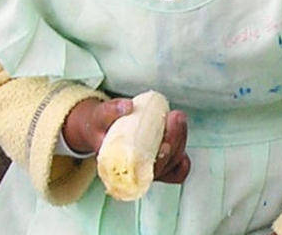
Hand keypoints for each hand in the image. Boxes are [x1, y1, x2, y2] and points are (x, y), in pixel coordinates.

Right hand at [63, 98, 192, 182]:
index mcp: (119, 169)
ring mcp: (148, 170)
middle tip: (175, 117)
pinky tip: (181, 134)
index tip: (165, 144)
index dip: (159, 161)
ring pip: (172, 165)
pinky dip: (183, 159)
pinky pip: (175, 170)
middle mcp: (136, 175)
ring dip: (179, 140)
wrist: (98, 128)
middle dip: (174, 141)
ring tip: (177, 117)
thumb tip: (128, 106)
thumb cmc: (99, 125)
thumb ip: (111, 111)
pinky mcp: (158, 163)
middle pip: (163, 167)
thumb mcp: (100, 116)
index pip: (144, 173)